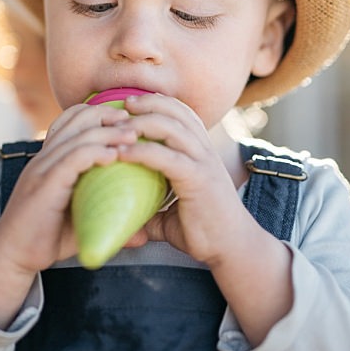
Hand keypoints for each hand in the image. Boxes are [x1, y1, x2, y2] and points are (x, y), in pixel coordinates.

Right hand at [0, 102, 143, 326]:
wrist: (12, 257)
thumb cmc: (47, 238)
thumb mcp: (82, 220)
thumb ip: (109, 219)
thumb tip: (143, 235)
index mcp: (51, 158)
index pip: (73, 119)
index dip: (101, 113)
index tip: (130, 122)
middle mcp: (44, 158)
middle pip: (77, 119)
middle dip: (109, 115)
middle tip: (136, 123)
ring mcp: (42, 169)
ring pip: (78, 136)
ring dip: (109, 133)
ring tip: (133, 136)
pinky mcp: (44, 185)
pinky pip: (72, 159)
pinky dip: (95, 153)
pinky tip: (114, 156)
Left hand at [115, 93, 253, 266]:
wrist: (232, 248)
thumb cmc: (203, 230)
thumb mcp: (171, 213)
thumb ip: (150, 208)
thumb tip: (122, 218)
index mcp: (202, 152)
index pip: (183, 113)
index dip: (158, 103)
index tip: (130, 103)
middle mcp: (205, 151)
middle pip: (176, 112)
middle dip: (147, 104)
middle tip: (119, 106)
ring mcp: (203, 163)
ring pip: (171, 128)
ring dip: (141, 122)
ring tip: (116, 127)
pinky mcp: (198, 180)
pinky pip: (167, 157)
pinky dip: (142, 151)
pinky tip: (122, 153)